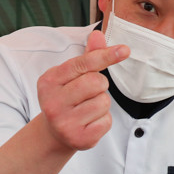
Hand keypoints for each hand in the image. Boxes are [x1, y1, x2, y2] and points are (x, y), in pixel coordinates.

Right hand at [36, 30, 128, 151]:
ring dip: (102, 103)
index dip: (105, 55)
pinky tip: (89, 122)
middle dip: (100, 85)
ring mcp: (64, 123)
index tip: (124, 50)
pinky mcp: (78, 139)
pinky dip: (103, 120)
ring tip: (87, 108)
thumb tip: (98, 35)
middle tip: (88, 92)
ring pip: (103, 102)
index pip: (83, 63)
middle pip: (96, 82)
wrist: (54, 133)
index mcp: (49, 81)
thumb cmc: (65, 98)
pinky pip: (106, 121)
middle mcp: (53, 102)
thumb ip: (86, 57)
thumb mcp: (70, 76)